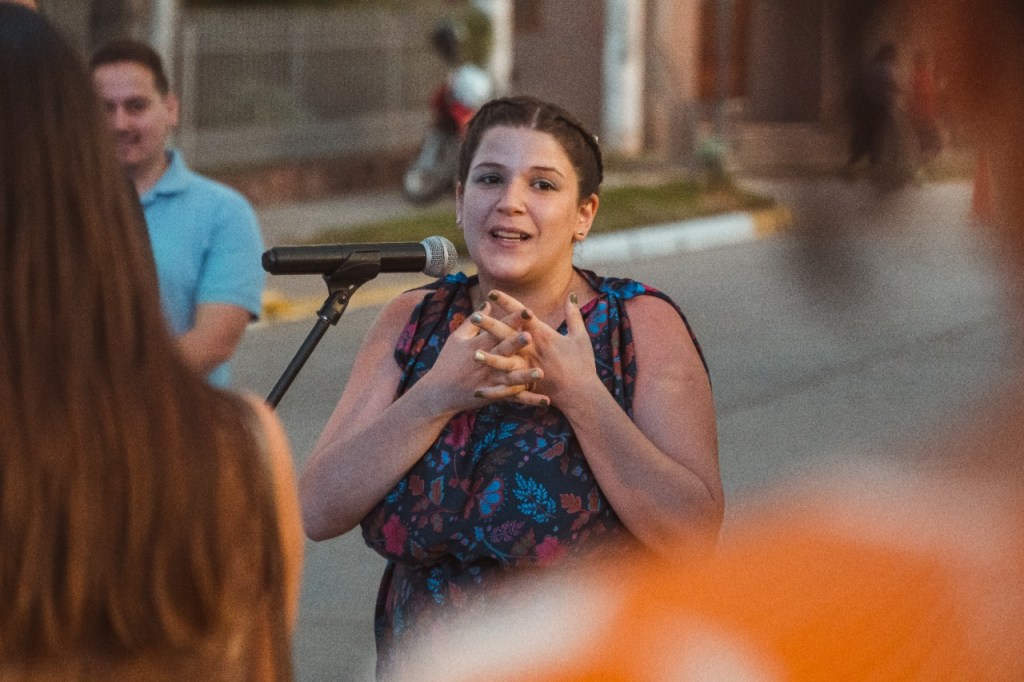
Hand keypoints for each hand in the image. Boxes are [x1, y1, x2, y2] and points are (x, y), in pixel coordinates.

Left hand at [470, 290, 599, 407]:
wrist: (582, 393)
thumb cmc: (583, 364)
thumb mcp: (580, 337)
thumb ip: (573, 315)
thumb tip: (572, 294)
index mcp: (544, 335)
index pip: (521, 315)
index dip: (506, 302)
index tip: (491, 292)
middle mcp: (533, 350)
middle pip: (508, 336)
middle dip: (489, 326)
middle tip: (473, 316)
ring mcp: (529, 369)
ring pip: (504, 362)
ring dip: (488, 358)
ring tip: (471, 353)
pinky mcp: (527, 386)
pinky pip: (507, 388)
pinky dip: (493, 390)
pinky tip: (477, 390)